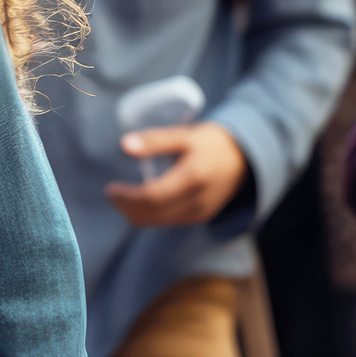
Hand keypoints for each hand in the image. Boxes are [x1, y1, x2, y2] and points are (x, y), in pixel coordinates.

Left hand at [106, 122, 247, 226]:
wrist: (244, 159)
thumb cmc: (212, 143)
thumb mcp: (185, 134)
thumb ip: (155, 141)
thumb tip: (125, 145)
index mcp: (193, 178)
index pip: (152, 197)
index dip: (127, 197)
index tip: (110, 189)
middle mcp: (197, 201)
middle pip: (152, 215)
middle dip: (127, 207)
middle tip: (112, 193)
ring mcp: (199, 213)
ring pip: (157, 222)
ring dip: (135, 213)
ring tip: (122, 196)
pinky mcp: (199, 218)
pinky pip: (167, 222)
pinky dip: (149, 214)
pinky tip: (141, 200)